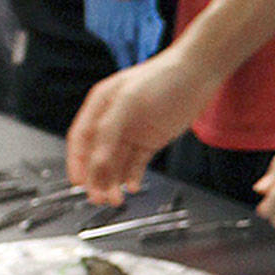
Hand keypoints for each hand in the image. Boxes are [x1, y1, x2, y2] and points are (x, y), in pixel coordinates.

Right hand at [66, 44, 202, 204]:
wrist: (196, 75)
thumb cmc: (161, 79)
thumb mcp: (128, 101)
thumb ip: (109, 130)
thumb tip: (97, 159)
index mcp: (100, 105)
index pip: (81, 139)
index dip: (77, 162)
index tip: (78, 183)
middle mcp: (113, 119)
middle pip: (97, 155)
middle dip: (95, 178)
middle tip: (98, 198)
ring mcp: (132, 131)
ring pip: (116, 162)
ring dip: (112, 182)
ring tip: (115, 199)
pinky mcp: (150, 140)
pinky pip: (136, 163)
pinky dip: (132, 176)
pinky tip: (132, 186)